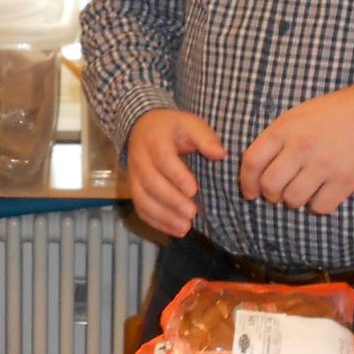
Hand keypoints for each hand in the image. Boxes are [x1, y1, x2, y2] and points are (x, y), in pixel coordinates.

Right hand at [125, 109, 225, 236]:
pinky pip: (140, 208)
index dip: (176, 176)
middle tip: (192, 213)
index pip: (162, 159)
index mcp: (154, 139)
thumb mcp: (190, 123)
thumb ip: (205, 137)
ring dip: (163, 216)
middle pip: (150, 182)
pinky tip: (176, 230)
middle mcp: (139, 159)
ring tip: (185, 227)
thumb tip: (220, 155)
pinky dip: (156, 222)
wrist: (142, 127)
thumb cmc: (172, 128)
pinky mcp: (134, 189)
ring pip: (142, 199)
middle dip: (171, 200)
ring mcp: (133, 176)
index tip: (194, 190)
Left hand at [239, 79, 353, 214]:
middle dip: (270, 194)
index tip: (249, 191)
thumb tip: (261, 168)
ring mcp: (324, 165)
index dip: (246, 182)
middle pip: (270, 186)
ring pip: (293, 200)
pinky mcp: (346, 181)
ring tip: (303, 190)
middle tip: (278, 193)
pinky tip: (323, 193)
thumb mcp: (301, 113)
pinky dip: (318, 205)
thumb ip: (280, 137)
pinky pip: (320, 207)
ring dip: (294, 200)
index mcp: (286, 128)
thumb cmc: (340, 110)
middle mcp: (302, 147)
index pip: (252, 161)